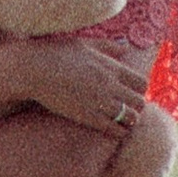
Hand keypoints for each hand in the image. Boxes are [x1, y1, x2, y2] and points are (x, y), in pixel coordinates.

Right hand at [13, 37, 152, 130]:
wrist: (36, 70)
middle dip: (136, 106)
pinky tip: (113, 130)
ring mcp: (100, 102)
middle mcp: (110, 85)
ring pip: (130, 117)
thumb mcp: (86, 44)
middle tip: (128, 109)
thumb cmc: (58, 53)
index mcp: (111, 66)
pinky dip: (118, 132)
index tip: (130, 93)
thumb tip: (126, 48)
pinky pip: (115, 129)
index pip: (141, 82)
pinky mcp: (88, 117)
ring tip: (121, 121)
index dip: (139, 90)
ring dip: (129, 120)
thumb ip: (108, 47)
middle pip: (139, 102)